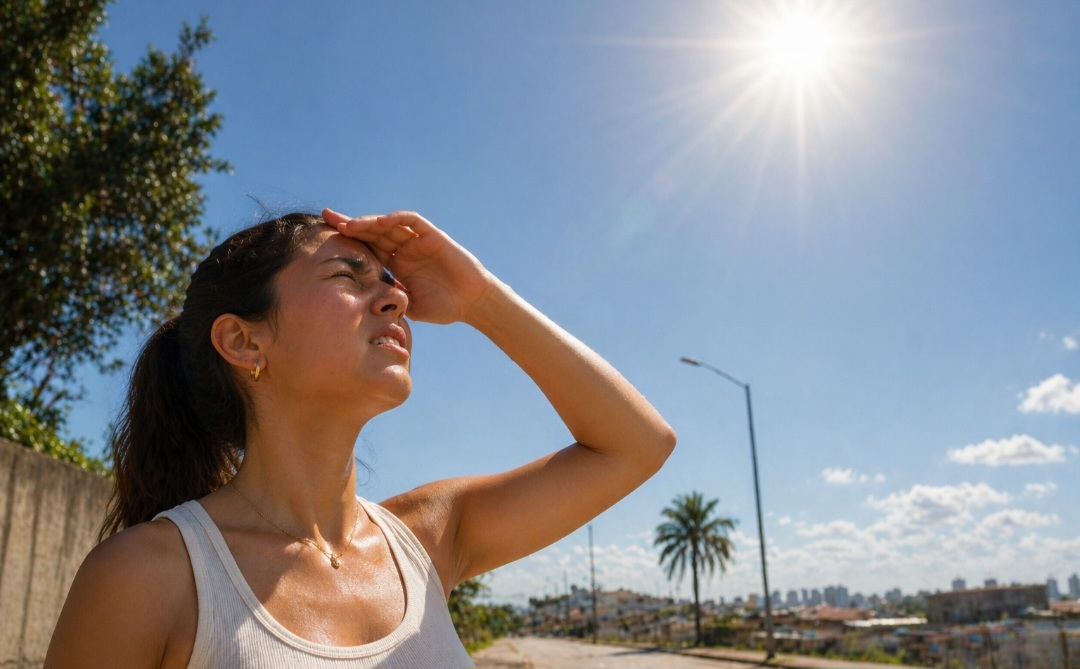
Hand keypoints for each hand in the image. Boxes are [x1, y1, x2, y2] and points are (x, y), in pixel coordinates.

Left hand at [322, 209, 494, 324]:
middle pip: (372, 231)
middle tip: (327, 218)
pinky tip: (382, 220)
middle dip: (349, 224)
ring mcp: (416, 240)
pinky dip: (397, 218)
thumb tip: (361, 311)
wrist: (471, 303)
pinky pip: (412, 221)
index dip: (348, 241)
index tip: (324, 237)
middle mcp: (403, 248)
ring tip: (348, 224)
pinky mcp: (432, 235)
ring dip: (368, 222)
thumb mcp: (408, 306)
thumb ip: (389, 302)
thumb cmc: (443, 307)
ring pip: (388, 224)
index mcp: (395, 264)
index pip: (366, 248)